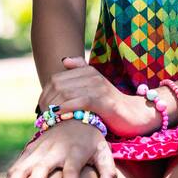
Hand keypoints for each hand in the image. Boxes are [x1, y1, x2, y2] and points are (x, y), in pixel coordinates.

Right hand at [2, 119, 116, 177]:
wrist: (74, 116)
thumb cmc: (91, 142)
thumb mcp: (104, 153)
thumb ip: (108, 173)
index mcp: (74, 153)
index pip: (72, 172)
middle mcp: (54, 151)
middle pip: (41, 168)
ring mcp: (39, 150)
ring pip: (21, 168)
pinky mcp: (29, 150)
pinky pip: (16, 167)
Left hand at [38, 57, 159, 137]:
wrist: (134, 115)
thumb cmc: (110, 105)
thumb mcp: (94, 88)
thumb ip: (81, 72)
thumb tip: (64, 60)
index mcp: (88, 71)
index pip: (56, 78)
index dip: (45, 92)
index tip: (42, 107)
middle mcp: (92, 76)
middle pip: (58, 85)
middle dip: (47, 100)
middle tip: (43, 115)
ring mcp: (98, 87)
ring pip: (65, 93)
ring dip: (53, 106)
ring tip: (49, 117)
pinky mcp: (103, 100)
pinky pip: (78, 102)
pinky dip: (65, 109)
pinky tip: (60, 117)